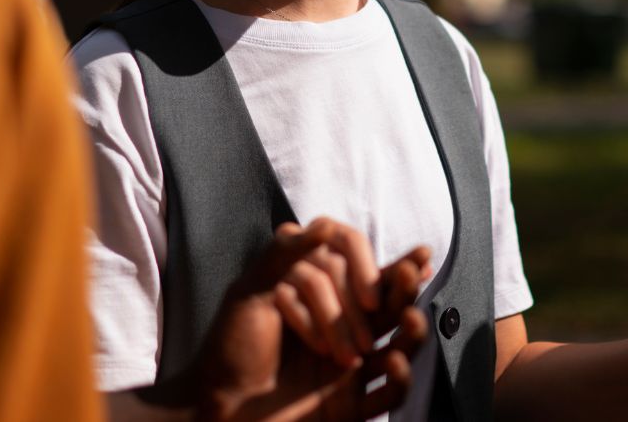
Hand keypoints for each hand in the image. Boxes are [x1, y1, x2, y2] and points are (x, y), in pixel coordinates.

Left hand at [194, 218, 432, 421]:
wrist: (216, 407)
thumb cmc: (230, 348)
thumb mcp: (252, 293)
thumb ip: (286, 256)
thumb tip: (324, 224)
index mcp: (322, 303)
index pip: (361, 275)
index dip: (379, 265)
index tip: (403, 258)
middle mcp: (341, 332)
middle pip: (387, 308)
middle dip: (402, 290)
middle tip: (410, 274)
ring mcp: (350, 371)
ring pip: (399, 347)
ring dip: (412, 332)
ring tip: (412, 318)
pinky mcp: (349, 407)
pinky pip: (386, 397)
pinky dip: (399, 382)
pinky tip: (395, 363)